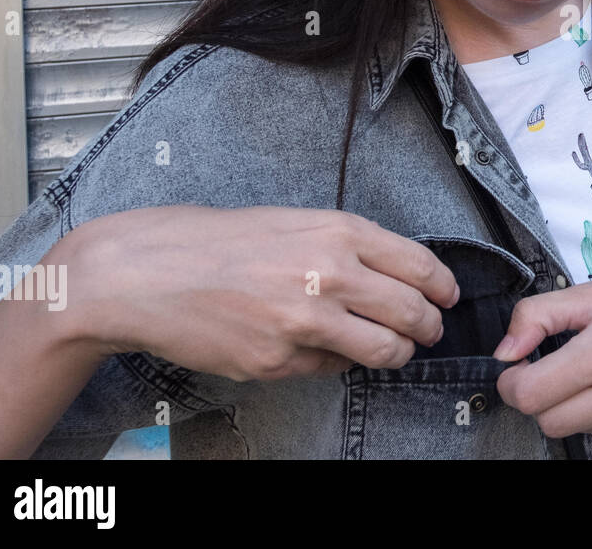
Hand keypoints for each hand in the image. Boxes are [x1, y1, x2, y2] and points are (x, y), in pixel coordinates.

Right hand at [64, 205, 459, 380]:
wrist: (143, 272)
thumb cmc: (213, 241)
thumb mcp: (291, 222)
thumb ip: (343, 246)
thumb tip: (391, 275)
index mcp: (337, 232)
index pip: (419, 264)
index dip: (442, 286)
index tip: (447, 297)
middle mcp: (330, 273)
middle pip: (412, 313)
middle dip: (428, 327)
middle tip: (428, 331)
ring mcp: (306, 321)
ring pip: (384, 350)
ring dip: (396, 353)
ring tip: (391, 349)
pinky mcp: (279, 360)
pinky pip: (331, 370)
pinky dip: (335, 363)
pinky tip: (319, 348)